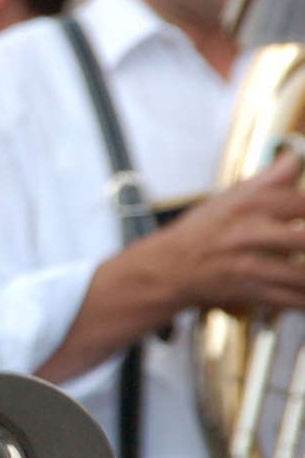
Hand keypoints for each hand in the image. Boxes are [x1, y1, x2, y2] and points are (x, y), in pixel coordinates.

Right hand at [154, 151, 304, 311]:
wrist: (167, 269)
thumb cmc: (198, 233)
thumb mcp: (230, 197)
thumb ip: (269, 179)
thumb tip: (295, 157)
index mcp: (248, 206)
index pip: (299, 202)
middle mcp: (250, 234)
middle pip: (304, 239)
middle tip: (304, 241)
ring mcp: (251, 265)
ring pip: (303, 274)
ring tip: (304, 268)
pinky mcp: (252, 291)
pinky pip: (293, 300)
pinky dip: (304, 300)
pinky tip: (303, 292)